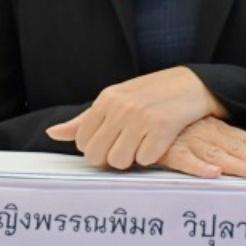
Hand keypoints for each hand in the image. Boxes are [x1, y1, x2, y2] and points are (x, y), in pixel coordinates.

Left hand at [46, 67, 226, 169]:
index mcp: (106, 99)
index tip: (112, 143)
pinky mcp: (162, 127)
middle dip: (111, 158)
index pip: (83, 141)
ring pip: (119, 161)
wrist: (192, 84)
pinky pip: (145, 160)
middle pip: (98, 155)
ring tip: (142, 145)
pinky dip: (152, 156)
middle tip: (127, 148)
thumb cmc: (151, 94)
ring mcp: (141, 117)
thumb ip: (85, 120)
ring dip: (131, 160)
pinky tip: (159, 142)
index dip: (97, 149)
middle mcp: (120, 107)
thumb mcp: (116, 100)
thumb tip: (52, 133)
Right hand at [158, 117, 245, 178]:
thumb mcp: (193, 135)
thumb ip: (215, 146)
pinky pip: (183, 158)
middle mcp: (203, 131)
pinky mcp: (164, 148)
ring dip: (237, 163)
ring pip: (216, 152)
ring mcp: (185, 139)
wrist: (130, 118)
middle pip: (237, 147)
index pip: (244, 140)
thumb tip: (244, 158)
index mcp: (211, 128)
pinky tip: (213, 173)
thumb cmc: (164, 133)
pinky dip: (198, 166)